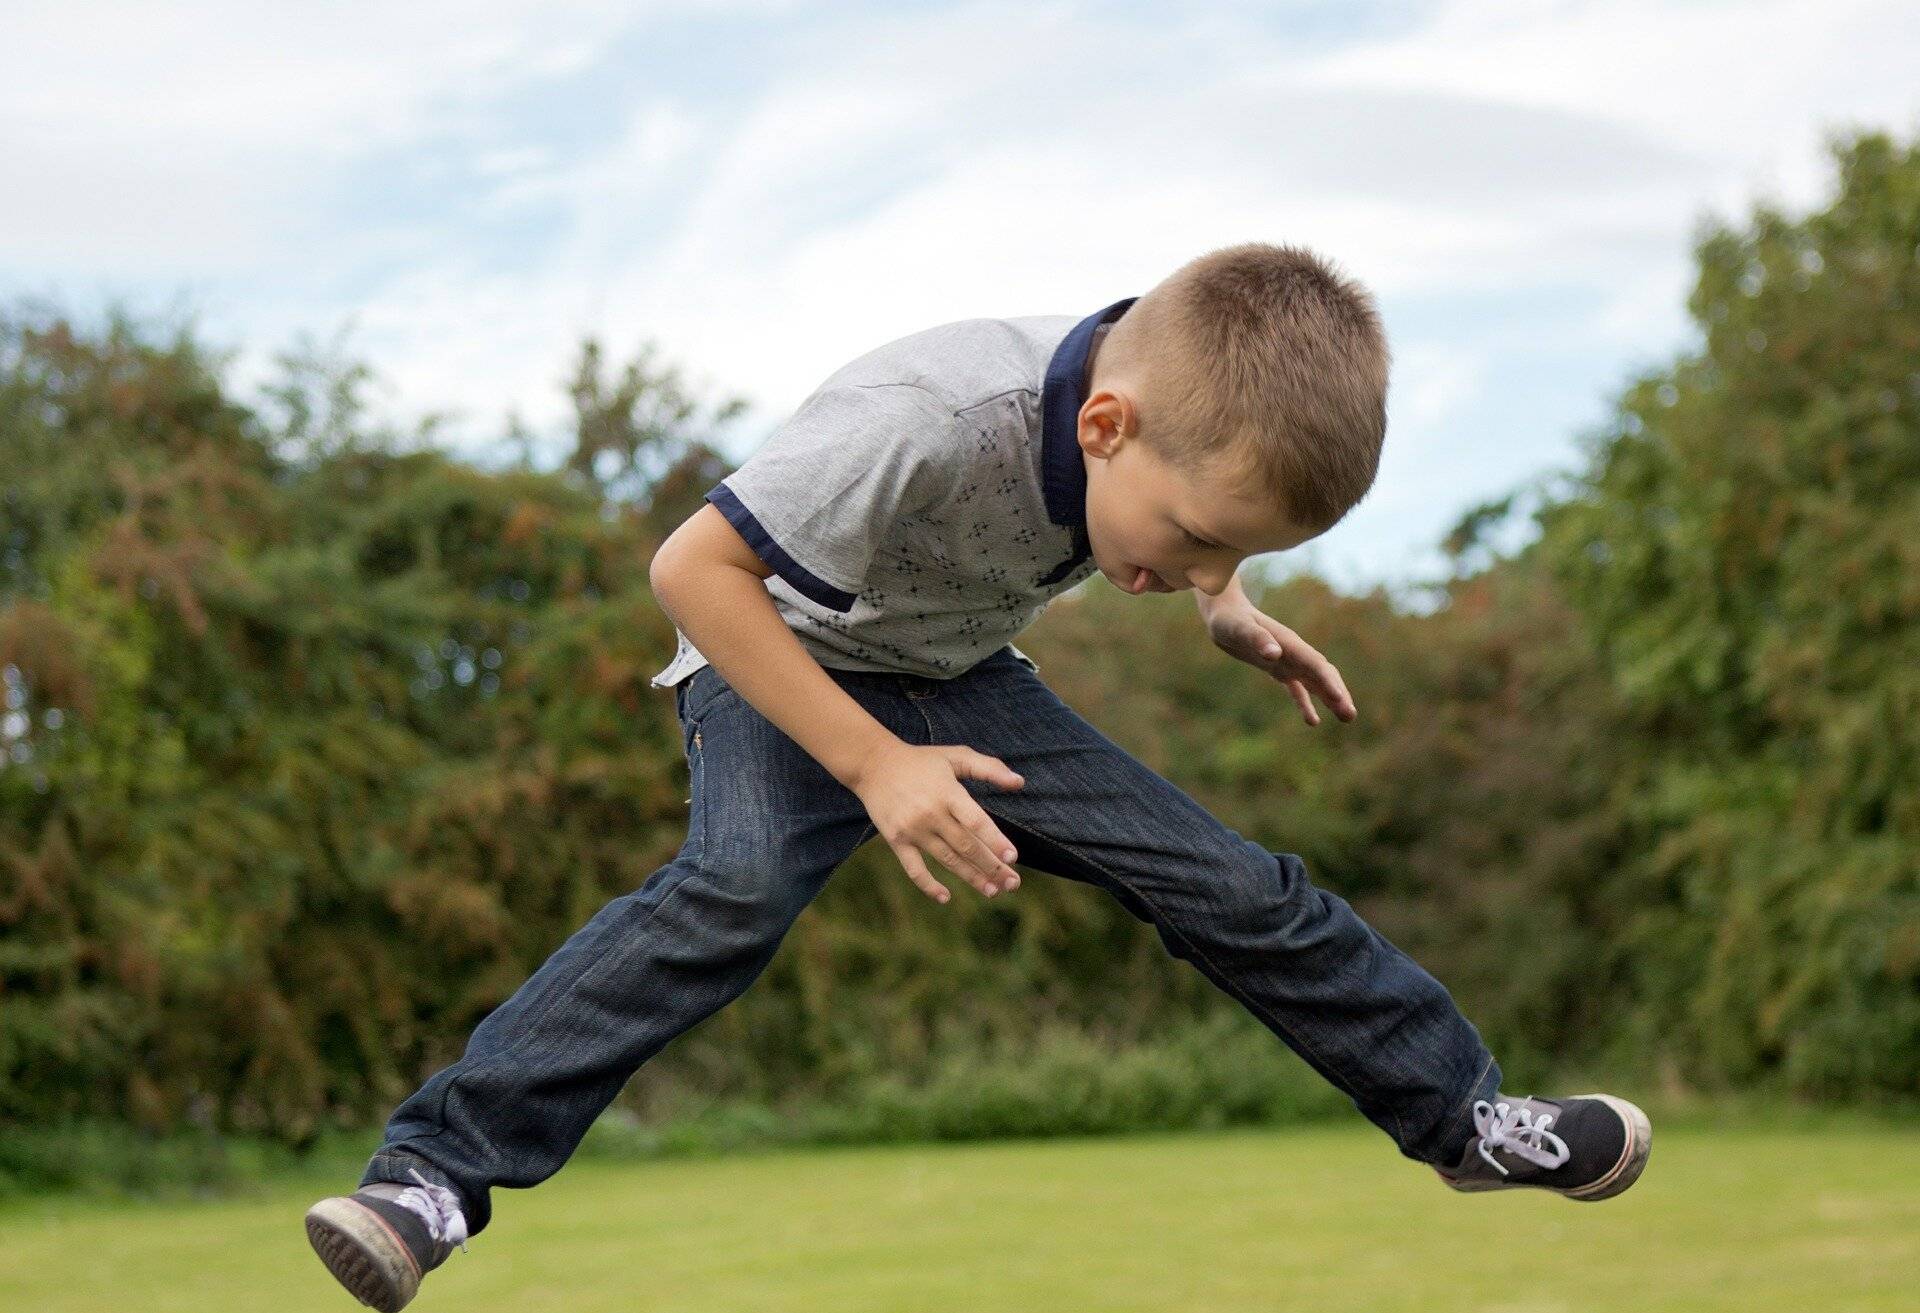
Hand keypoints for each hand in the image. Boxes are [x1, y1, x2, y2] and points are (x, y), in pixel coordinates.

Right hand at [848, 741, 1026, 904]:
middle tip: (1013, 883)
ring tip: (993, 891)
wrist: (873, 764)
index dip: (995, 841)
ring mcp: (913, 830)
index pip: (976, 822)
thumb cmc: (921, 760)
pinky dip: (928, 885)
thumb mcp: (956, 755)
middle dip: (991, 867)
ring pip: (947, 860)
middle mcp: (931, 814)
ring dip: (971, 878)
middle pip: (966, 846)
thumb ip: (989, 768)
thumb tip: (1019, 782)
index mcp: (948, 793)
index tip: (1012, 858)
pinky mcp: (896, 841)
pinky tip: (945, 897)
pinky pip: (914, 869)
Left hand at [1203, 602, 1356, 725]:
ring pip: (1316, 683)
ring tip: (1347, 718)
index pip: (1315, 666)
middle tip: (1350, 716)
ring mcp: (1288, 661)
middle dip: (1338, 694)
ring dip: (1331, 699)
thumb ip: (1258, 639)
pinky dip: (1306, 703)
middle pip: (1322, 675)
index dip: (1329, 683)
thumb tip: (1274, 654)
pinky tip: (1313, 721)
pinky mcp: (1277, 668)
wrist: (1224, 612)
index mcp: (1290, 645)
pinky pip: (1297, 689)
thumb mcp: (1240, 629)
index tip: (1341, 700)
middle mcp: (1294, 653)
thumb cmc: (1230, 619)